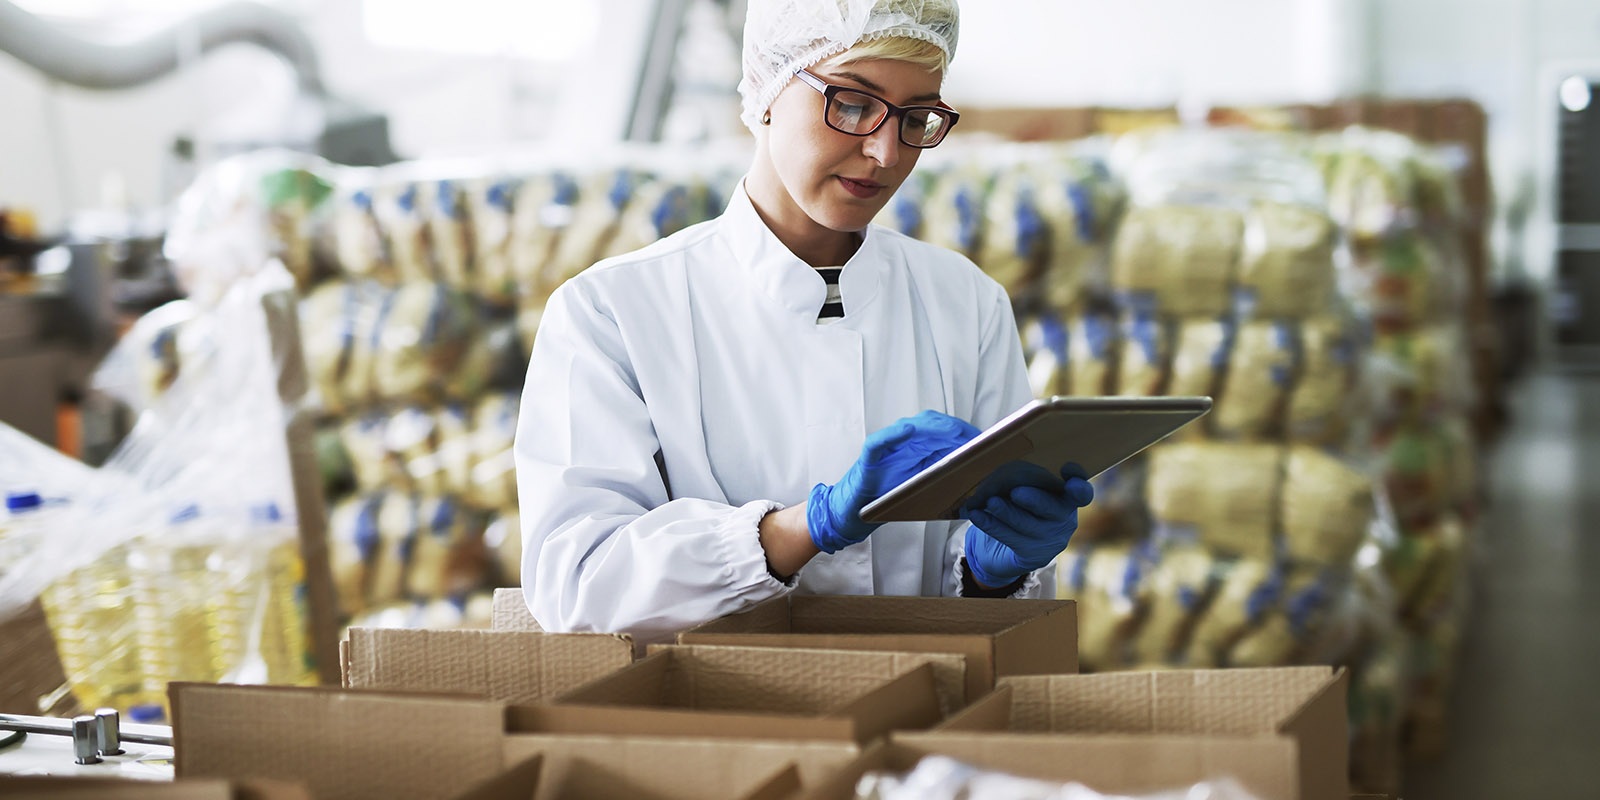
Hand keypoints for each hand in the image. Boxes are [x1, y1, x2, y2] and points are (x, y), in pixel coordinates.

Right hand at [808, 410, 980, 553]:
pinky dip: (894, 435)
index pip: (945, 430)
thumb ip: (945, 475)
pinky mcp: (870, 453)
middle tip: (975, 438)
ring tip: (952, 433)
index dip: (966, 432)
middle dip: (955, 429)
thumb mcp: (924, 487)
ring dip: (932, 428)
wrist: (857, 510)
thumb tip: (979, 472)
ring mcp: (887, 443)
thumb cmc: (891, 497)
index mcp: (920, 446)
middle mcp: (905, 440)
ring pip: (911, 427)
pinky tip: (909, 431)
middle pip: (932, 424)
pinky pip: (881, 440)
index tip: (988, 439)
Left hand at [962, 465, 1094, 587]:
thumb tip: (999, 470)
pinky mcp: (1032, 555)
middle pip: (1053, 509)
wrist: (1010, 546)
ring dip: (1006, 512)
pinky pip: (1009, 538)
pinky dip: (991, 525)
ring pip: (1027, 524)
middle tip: (1016, 492)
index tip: (1068, 469)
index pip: (1082, 493)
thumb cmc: (1021, 507)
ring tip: (990, 502)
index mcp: (1068, 499)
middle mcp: (1064, 520)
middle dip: (1035, 500)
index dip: (1078, 483)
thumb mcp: (1027, 491)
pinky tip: (976, 515)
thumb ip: (1024, 480)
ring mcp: (1050, 540)